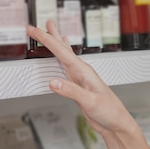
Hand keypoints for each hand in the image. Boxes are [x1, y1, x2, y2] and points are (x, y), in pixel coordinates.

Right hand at [26, 20, 131, 135]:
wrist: (116, 123)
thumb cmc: (109, 111)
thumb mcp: (89, 101)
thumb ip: (71, 91)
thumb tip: (53, 82)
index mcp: (84, 71)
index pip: (61, 51)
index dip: (46, 39)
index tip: (33, 30)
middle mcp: (81, 72)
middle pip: (63, 49)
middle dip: (50, 36)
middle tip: (38, 25)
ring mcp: (79, 79)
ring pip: (65, 56)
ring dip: (56, 43)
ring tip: (51, 31)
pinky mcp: (77, 87)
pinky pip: (66, 68)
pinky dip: (61, 59)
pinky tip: (61, 56)